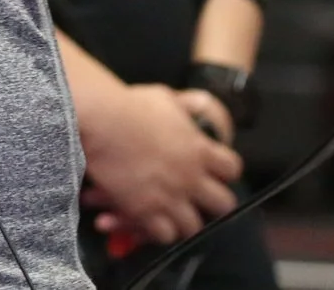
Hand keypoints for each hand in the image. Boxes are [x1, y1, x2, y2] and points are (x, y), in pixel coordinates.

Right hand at [76, 81, 242, 246]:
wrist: (100, 122)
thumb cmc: (129, 105)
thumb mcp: (165, 97)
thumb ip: (185, 106)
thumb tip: (195, 107)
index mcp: (199, 149)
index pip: (233, 169)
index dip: (225, 172)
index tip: (214, 171)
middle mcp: (190, 176)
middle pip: (223, 204)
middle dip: (212, 203)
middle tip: (198, 198)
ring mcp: (170, 197)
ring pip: (194, 227)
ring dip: (184, 221)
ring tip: (173, 214)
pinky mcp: (145, 212)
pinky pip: (164, 236)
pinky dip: (158, 231)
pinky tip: (150, 220)